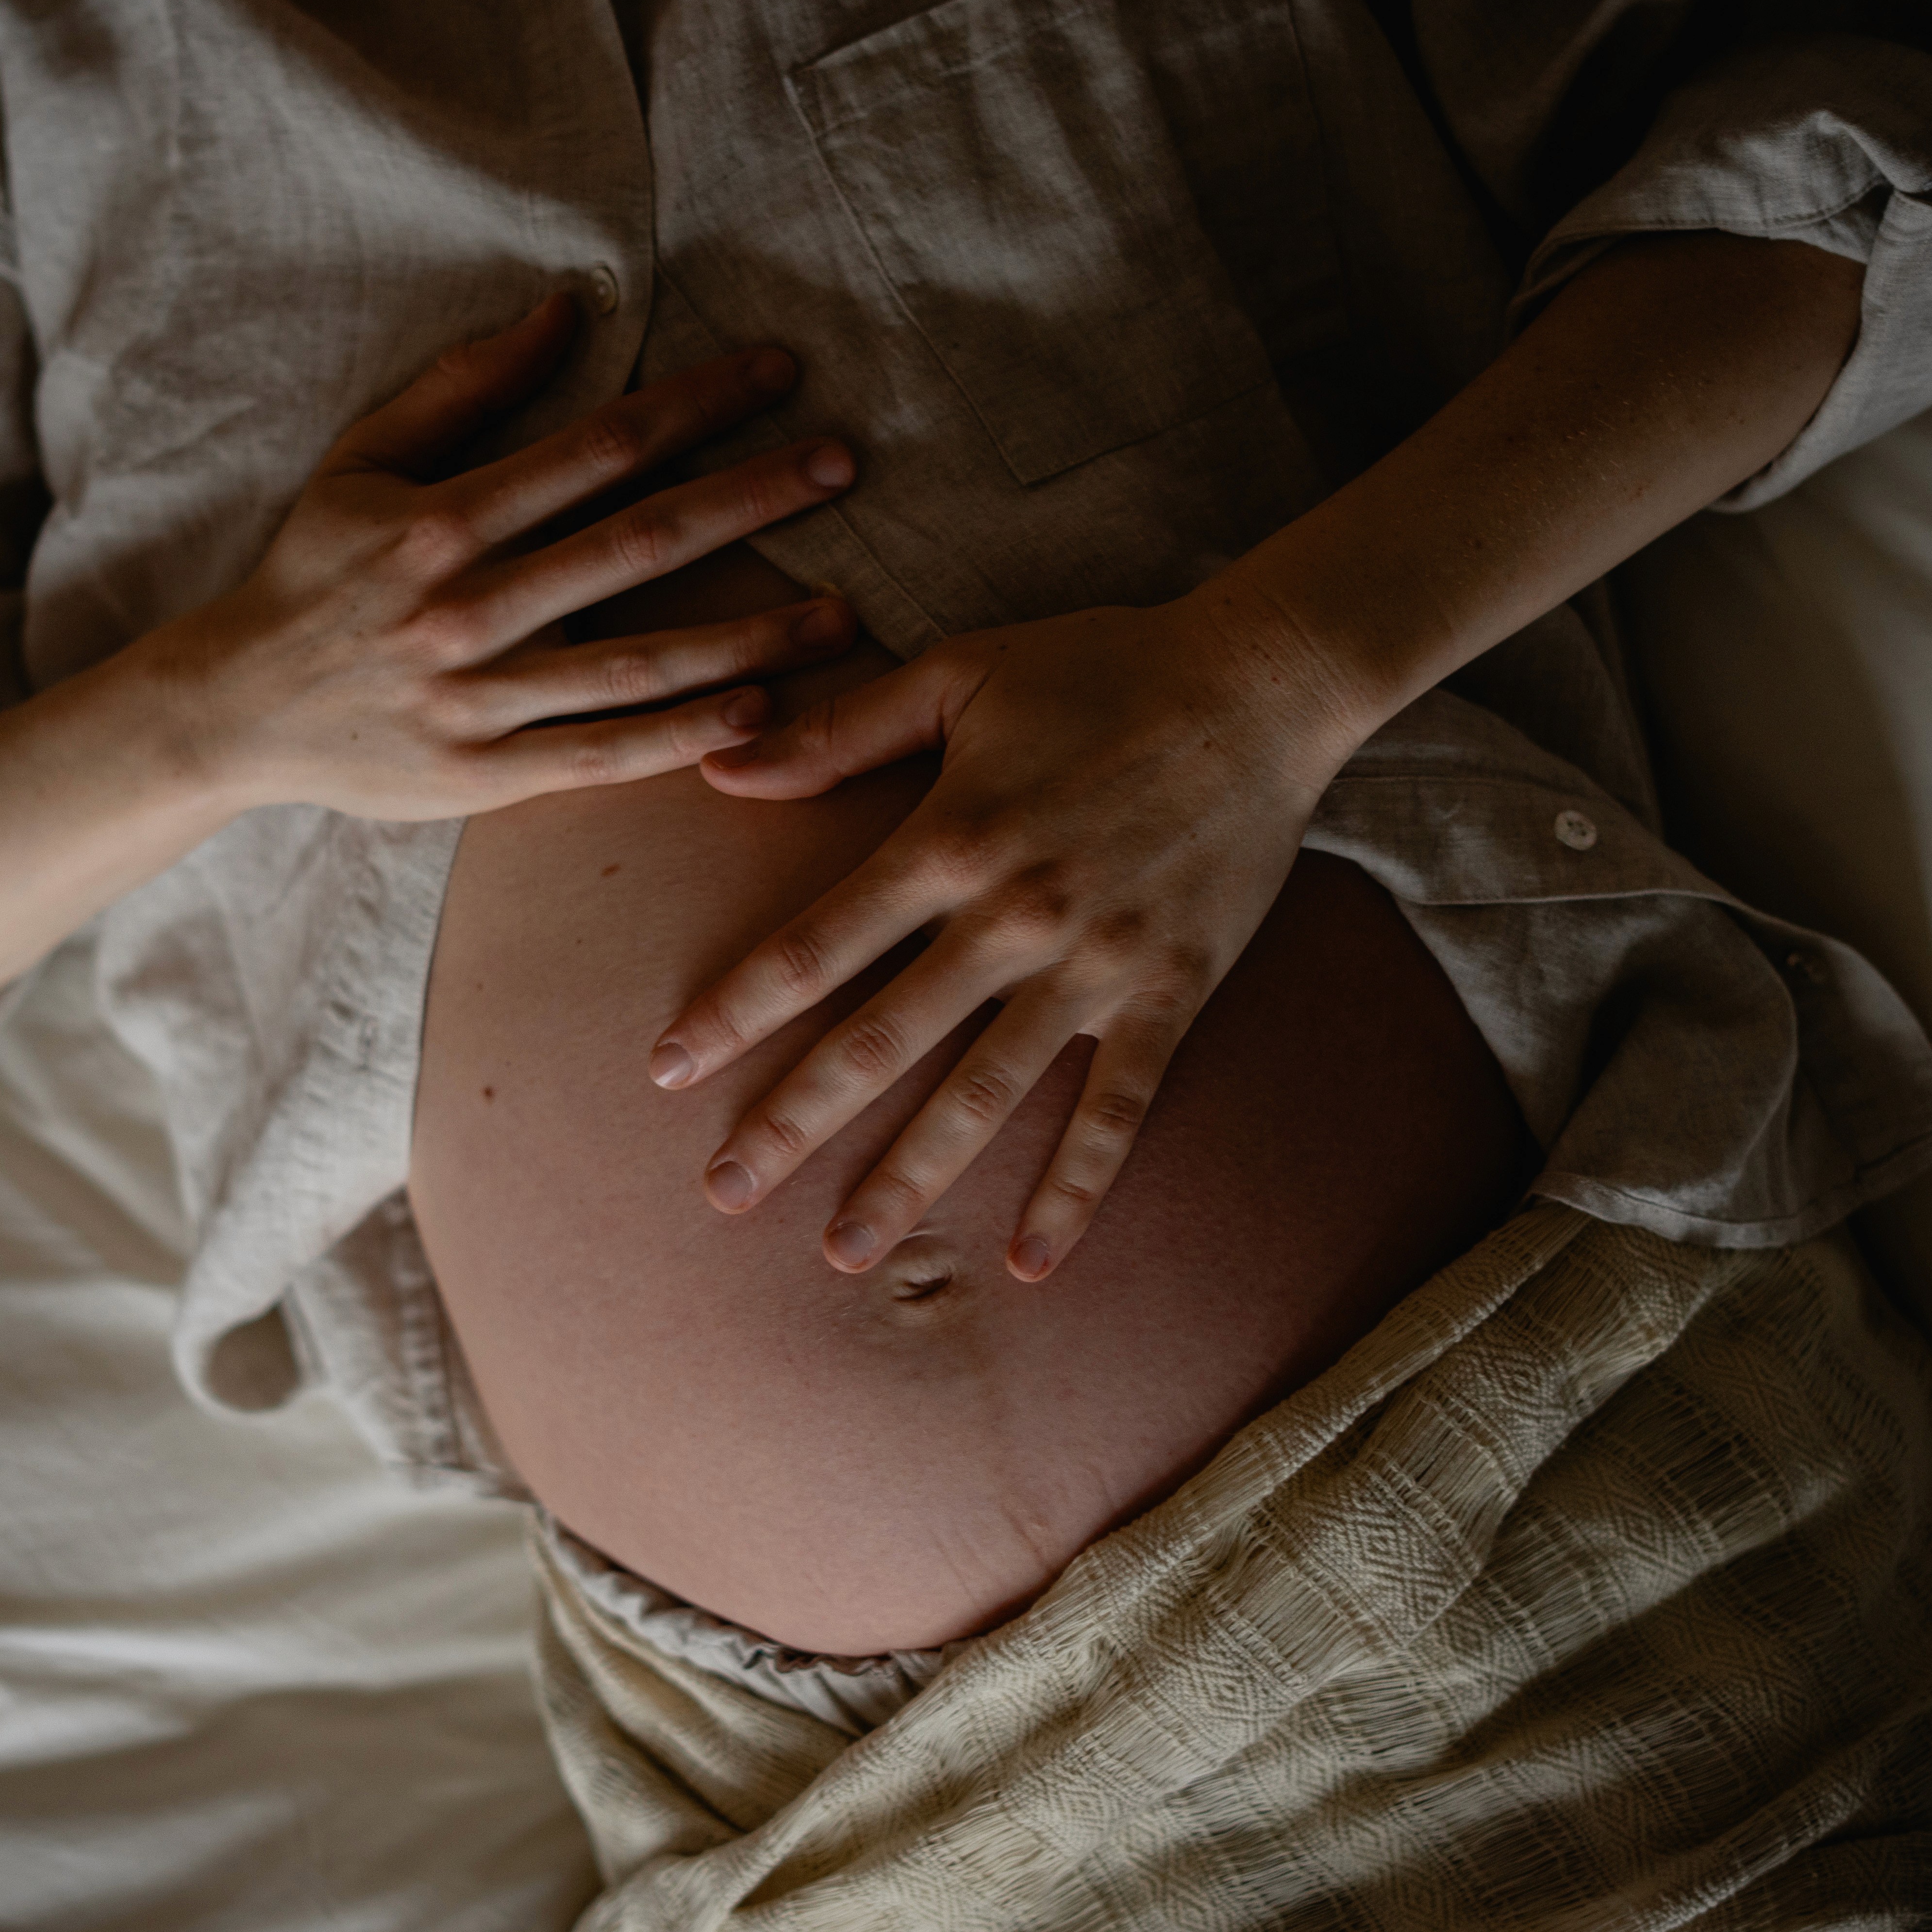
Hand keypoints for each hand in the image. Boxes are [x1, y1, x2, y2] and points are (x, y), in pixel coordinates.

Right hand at [151, 291, 860, 819]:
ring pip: (639, 662)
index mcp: (445, 518)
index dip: (699, 402)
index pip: (601, 446)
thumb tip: (567, 308)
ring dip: (751, 634)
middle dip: (752, 498)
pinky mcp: (483, 776)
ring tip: (845, 614)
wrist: (233, 707)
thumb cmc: (311, 571)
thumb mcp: (364, 459)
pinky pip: (603, 755)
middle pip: (639, 541)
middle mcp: (467, 604)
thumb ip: (465, 384)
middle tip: (846, 464)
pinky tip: (761, 714)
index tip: (782, 371)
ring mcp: (478, 696)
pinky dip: (684, 737)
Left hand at [648, 595, 1362, 1281]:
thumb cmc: (1101, 669)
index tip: (668, 1070)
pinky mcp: (1170, 991)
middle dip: (796, 1121)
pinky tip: (1033, 1263)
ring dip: (912, 1177)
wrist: (1263, 684)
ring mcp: (1096, 963)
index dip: (737, 1008)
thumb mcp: (959, 674)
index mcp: (951, 837)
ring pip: (986, 1091)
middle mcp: (1014, 913)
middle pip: (883, 1037)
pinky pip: (1119, 1109)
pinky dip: (1077, 1188)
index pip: (818, 943)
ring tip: (846, 1252)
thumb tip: (719, 767)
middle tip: (726, 1193)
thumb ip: (840, 732)